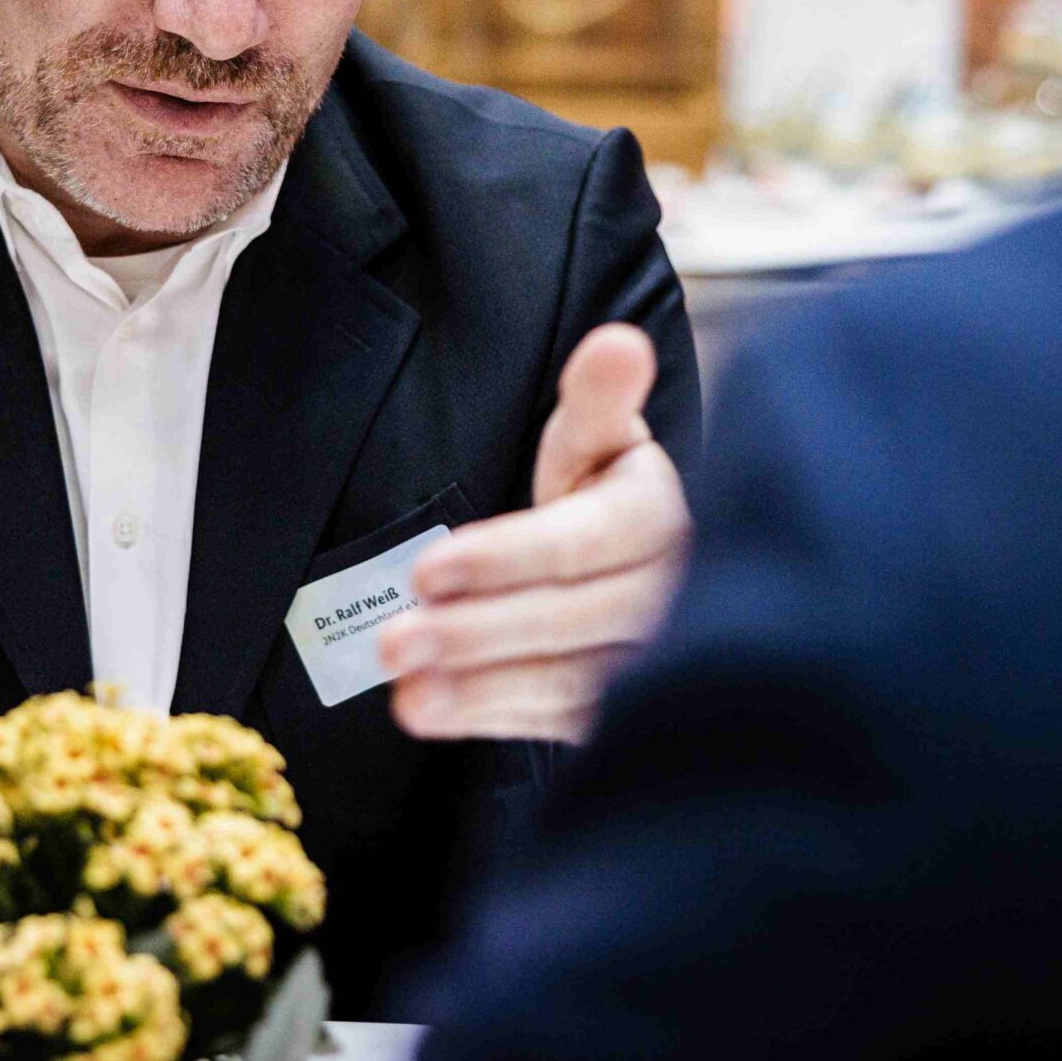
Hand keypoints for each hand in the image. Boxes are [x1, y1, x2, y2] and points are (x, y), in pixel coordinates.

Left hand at [380, 323, 690, 742]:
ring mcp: (650, 660)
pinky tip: (428, 710)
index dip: (507, 558)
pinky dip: (489, 715)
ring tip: (402, 689)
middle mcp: (668, 594)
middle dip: (477, 631)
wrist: (629, 564)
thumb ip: (597, 398)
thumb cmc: (599, 490)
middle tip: (393, 640)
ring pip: (564, 678)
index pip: (585, 543)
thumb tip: (619, 342)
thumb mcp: (595, 437)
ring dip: (477, 687)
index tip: (429, 571)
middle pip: (570, 618)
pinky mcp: (621, 706)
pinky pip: (557, 718)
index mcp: (659, 517)